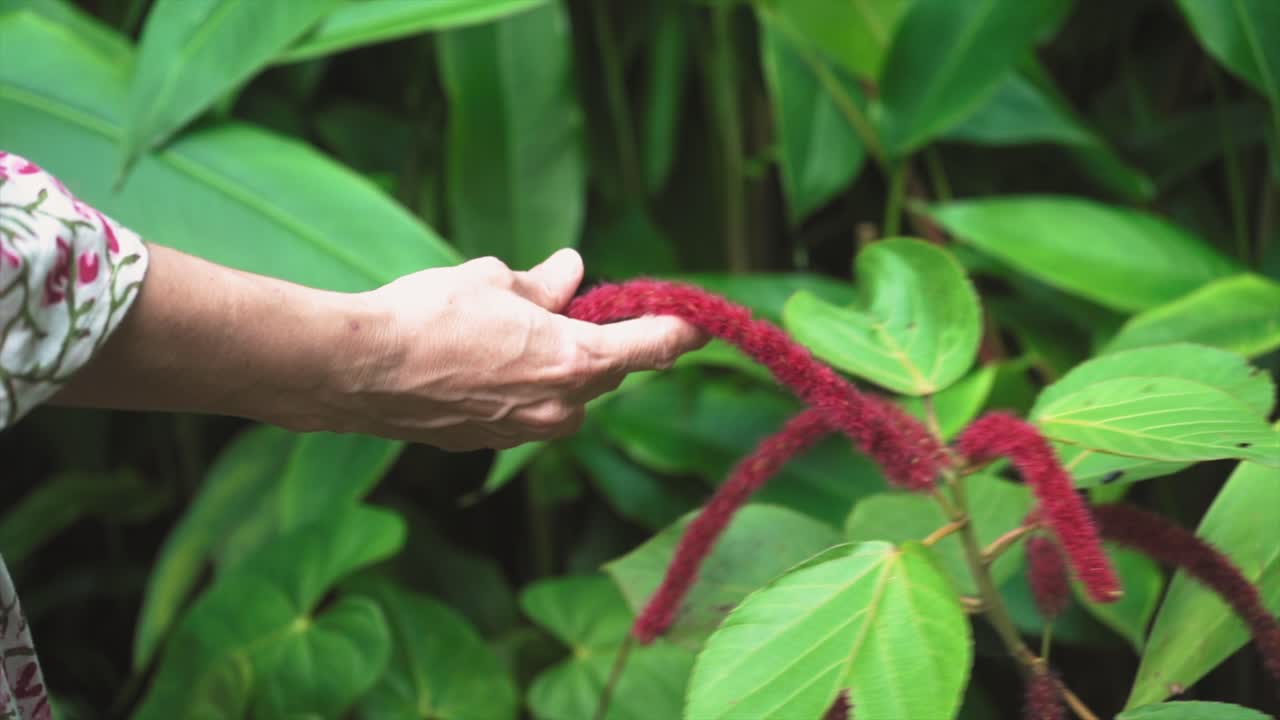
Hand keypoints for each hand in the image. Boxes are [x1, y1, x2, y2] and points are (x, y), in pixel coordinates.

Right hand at [340, 249, 705, 449]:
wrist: (356, 372)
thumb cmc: (427, 316)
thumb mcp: (493, 281)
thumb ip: (543, 283)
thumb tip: (571, 271)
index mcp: (575, 360)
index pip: (654, 347)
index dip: (682, 330)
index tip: (699, 321)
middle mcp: (561, 408)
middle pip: (604, 371)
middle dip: (593, 338)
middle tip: (562, 302)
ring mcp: (525, 433)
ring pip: (564, 394)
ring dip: (552, 364)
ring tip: (499, 330)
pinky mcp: (489, 444)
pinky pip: (525, 410)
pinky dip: (518, 386)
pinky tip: (475, 361)